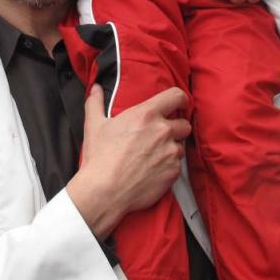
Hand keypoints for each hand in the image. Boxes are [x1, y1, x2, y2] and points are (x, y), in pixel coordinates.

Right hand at [66, 85, 190, 240]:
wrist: (105, 191)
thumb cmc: (100, 157)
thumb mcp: (94, 125)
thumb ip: (96, 102)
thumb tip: (95, 88)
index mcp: (147, 114)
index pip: (176, 96)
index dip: (181, 99)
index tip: (179, 104)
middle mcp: (163, 131)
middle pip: (184, 124)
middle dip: (176, 128)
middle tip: (162, 136)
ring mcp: (170, 152)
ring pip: (180, 147)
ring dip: (172, 149)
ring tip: (155, 156)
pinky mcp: (173, 172)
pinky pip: (177, 166)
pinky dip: (169, 167)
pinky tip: (153, 171)